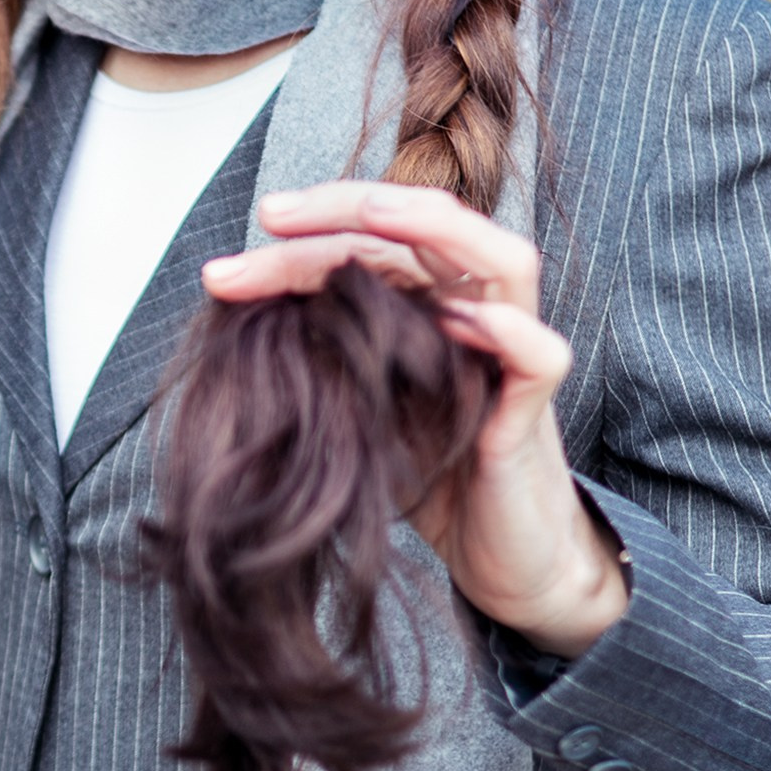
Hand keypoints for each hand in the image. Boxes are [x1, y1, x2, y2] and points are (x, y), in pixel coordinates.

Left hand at [202, 182, 629, 654]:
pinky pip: (540, 354)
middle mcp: (475, 318)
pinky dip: (505, 331)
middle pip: (429, 225)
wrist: (501, 562)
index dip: (307, 234)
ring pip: (506, 261)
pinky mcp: (533, 415)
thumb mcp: (355, 411)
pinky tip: (456, 320)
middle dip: (348, 208)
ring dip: (437, 228)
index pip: (376, 241)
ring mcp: (512, 359)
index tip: (230, 261)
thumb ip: (320, 357)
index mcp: (430, 310)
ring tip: (372, 217)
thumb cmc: (427, 481)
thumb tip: (231, 316)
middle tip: (271, 215)